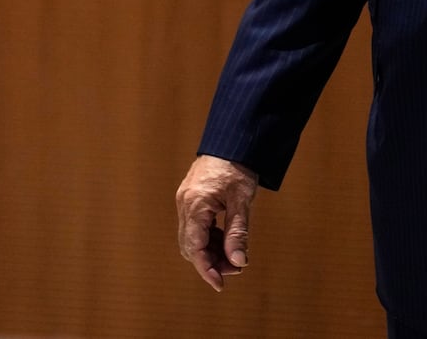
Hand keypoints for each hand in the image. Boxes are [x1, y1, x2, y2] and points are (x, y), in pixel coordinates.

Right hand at [175, 154, 257, 291]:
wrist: (231, 141)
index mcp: (196, 204)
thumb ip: (238, 232)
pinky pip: (194, 227)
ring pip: (191, 238)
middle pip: (190, 246)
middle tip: (235, 268)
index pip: (195, 247)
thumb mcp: (242, 201)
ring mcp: (185, 201)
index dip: (207, 269)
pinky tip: (225, 238)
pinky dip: (208, 238)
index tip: (220, 284)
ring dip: (209, 251)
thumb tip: (238, 262)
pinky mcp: (190, 199)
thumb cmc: (238, 168)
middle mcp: (185, 204)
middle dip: (210, 262)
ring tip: (233, 256)